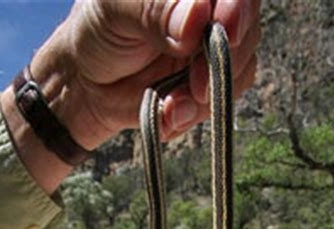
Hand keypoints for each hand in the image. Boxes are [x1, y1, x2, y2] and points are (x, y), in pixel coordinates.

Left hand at [33, 0, 260, 145]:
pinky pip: (219, 103)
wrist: (87, 83)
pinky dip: (193, 113)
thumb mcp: (115, 8)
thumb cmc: (98, 30)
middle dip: (223, 63)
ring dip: (206, 97)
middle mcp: (210, 13)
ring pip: (239, 72)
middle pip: (247, 31)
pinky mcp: (207, 87)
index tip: (226, 32)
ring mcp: (212, 52)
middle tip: (195, 83)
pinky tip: (168, 114)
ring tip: (171, 105)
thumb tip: (196, 18)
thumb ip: (154, 8)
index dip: (239, 9)